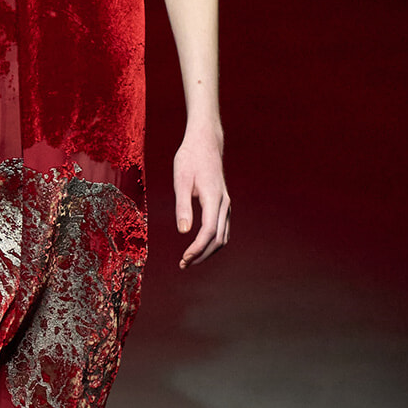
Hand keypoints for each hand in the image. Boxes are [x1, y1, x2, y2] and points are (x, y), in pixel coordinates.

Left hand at [173, 135, 230, 267]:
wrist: (205, 142)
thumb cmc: (190, 158)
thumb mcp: (181, 180)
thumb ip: (182, 206)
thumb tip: (183, 231)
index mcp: (213, 198)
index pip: (208, 231)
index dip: (197, 249)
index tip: (184, 259)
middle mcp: (223, 203)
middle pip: (218, 239)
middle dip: (202, 255)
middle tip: (183, 265)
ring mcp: (225, 204)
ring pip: (223, 236)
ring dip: (208, 251)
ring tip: (189, 259)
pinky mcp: (223, 204)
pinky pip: (222, 229)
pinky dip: (213, 242)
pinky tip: (199, 246)